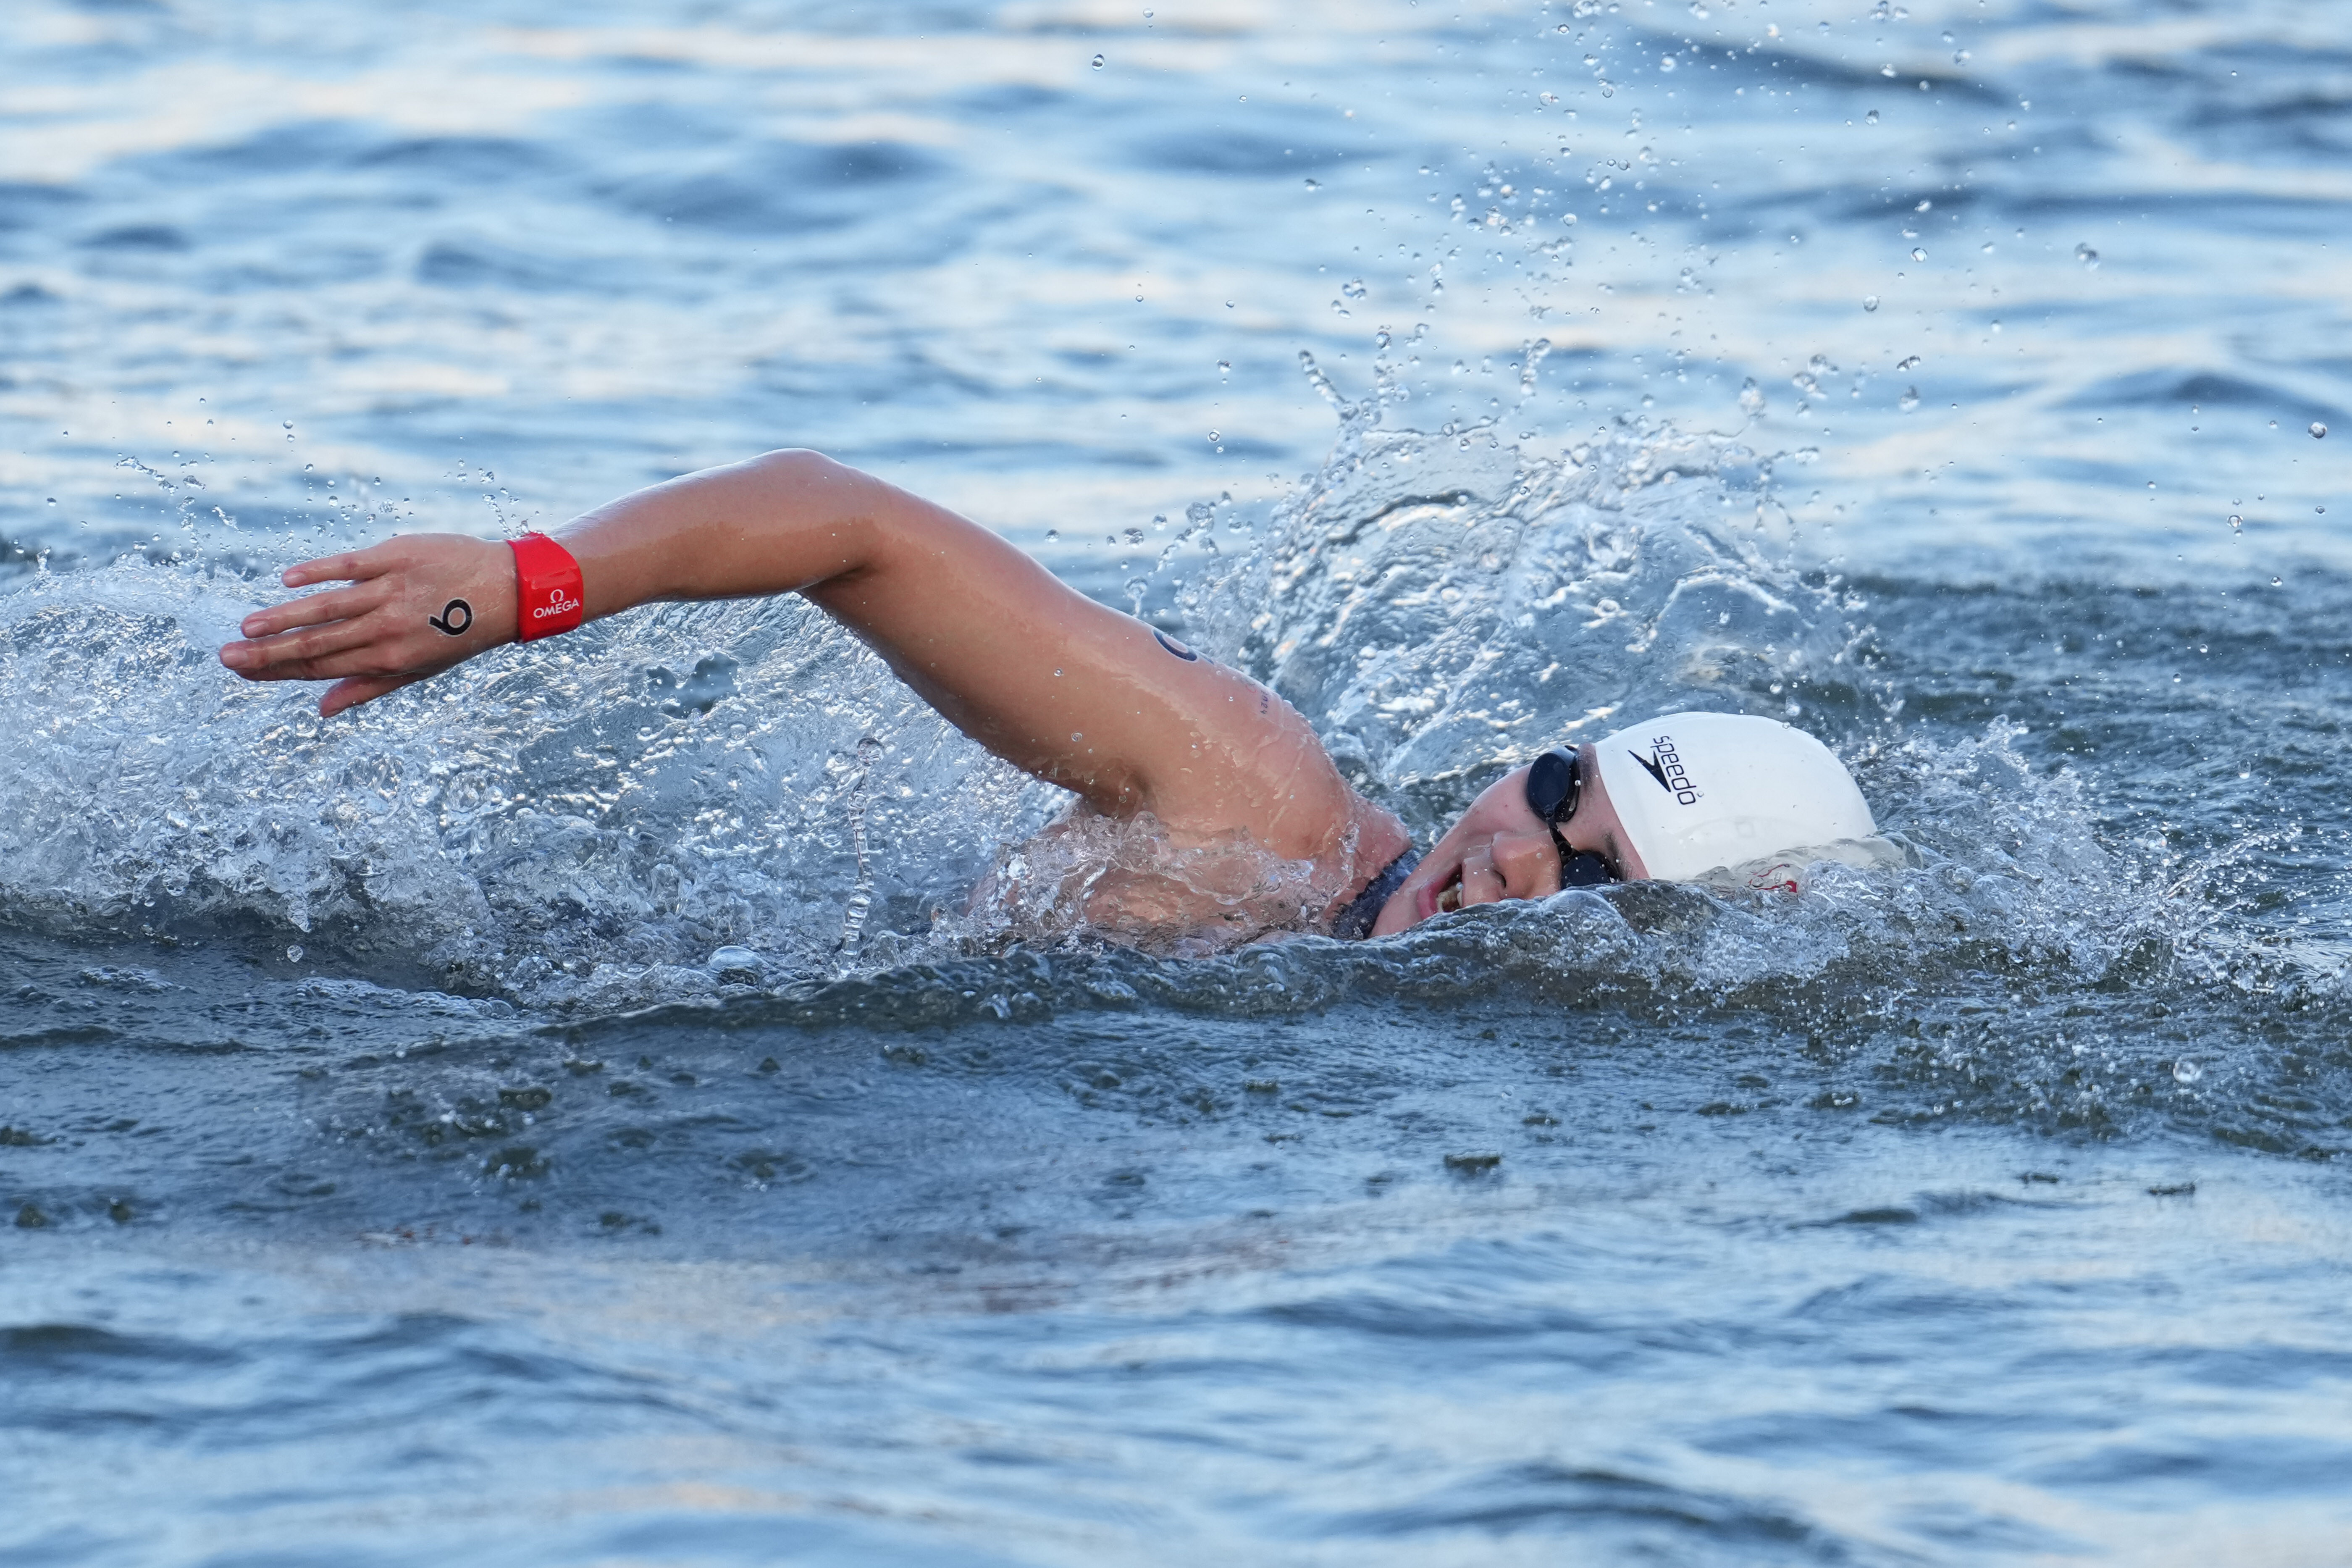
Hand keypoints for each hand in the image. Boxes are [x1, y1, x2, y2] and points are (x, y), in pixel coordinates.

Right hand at [217, 534, 518, 716]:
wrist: (507, 590)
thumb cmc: (460, 633)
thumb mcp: (420, 669)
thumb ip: (368, 687)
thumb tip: (322, 710)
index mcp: (390, 659)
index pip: (322, 668)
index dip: (278, 671)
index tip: (241, 671)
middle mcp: (387, 628)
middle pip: (317, 643)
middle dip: (268, 652)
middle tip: (225, 656)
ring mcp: (391, 592)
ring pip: (327, 607)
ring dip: (283, 618)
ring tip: (247, 627)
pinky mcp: (397, 557)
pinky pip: (351, 566)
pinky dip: (319, 572)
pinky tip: (288, 580)